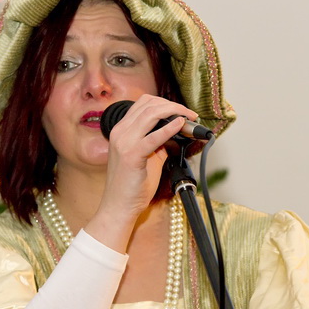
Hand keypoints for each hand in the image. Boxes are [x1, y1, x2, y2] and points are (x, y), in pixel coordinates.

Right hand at [98, 94, 197, 218]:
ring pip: (151, 114)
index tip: (182, 111)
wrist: (119, 206)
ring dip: (174, 112)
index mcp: (121, 130)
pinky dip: (168, 128)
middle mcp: (120, 132)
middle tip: (189, 113)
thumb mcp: (147, 157)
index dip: (165, 102)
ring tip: (188, 117)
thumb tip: (177, 131)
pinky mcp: (131, 155)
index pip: (143, 103)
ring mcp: (123, 142)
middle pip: (148, 104)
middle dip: (173, 105)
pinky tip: (180, 125)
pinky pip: (153, 137)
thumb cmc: (132, 185)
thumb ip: (158, 141)